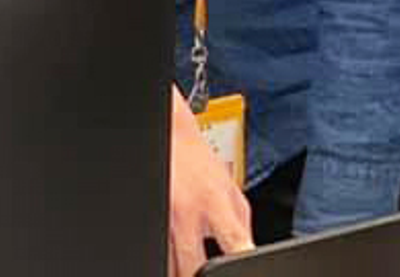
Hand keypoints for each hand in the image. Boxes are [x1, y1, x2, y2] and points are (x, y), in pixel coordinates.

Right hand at [168, 85, 253, 275]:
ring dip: (180, 269)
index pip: (234, 242)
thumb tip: (249, 254)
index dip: (240, 259)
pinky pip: (156, 248)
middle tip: (201, 274)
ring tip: (187, 266)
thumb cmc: (200, 163)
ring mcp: (165, 216)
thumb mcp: (231, 190)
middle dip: (198, 275)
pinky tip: (172, 254)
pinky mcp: (150, 214)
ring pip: (169, 263)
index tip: (239, 270)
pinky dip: (166, 256)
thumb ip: (242, 226)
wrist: (170, 136)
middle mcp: (188, 211)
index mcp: (217, 204)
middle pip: (192, 265)